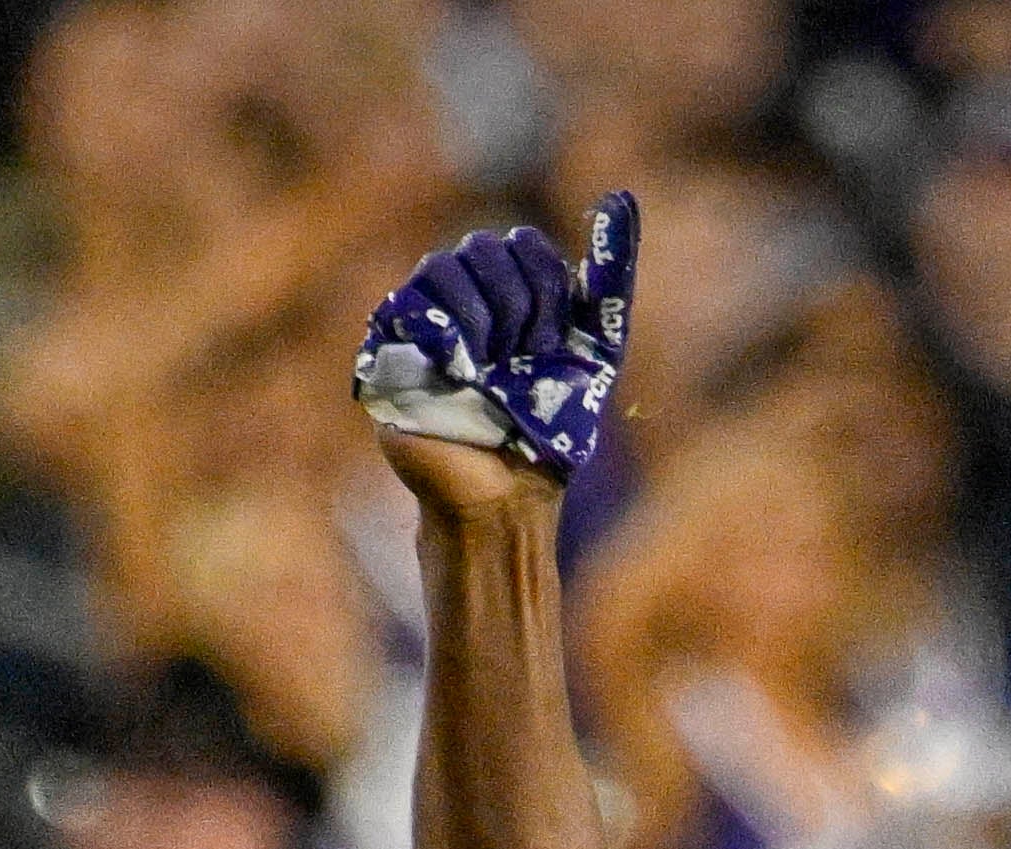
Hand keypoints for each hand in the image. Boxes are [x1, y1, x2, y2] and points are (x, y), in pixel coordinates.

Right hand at [351, 196, 636, 503]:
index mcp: (508, 290)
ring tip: (490, 373)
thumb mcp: (597, 344)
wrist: (509, 490)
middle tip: (521, 362)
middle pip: (485, 246)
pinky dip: (448, 335)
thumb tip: (622, 196)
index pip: (524, 242)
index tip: (553, 346)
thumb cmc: (552, 426)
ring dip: (485, 323)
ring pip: (444, 266)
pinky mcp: (388, 346)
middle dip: (519, 307)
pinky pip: (410, 302)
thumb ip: (609, 274)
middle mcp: (463, 296)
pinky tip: (461, 374)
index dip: (547, 290)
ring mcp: (422, 319)